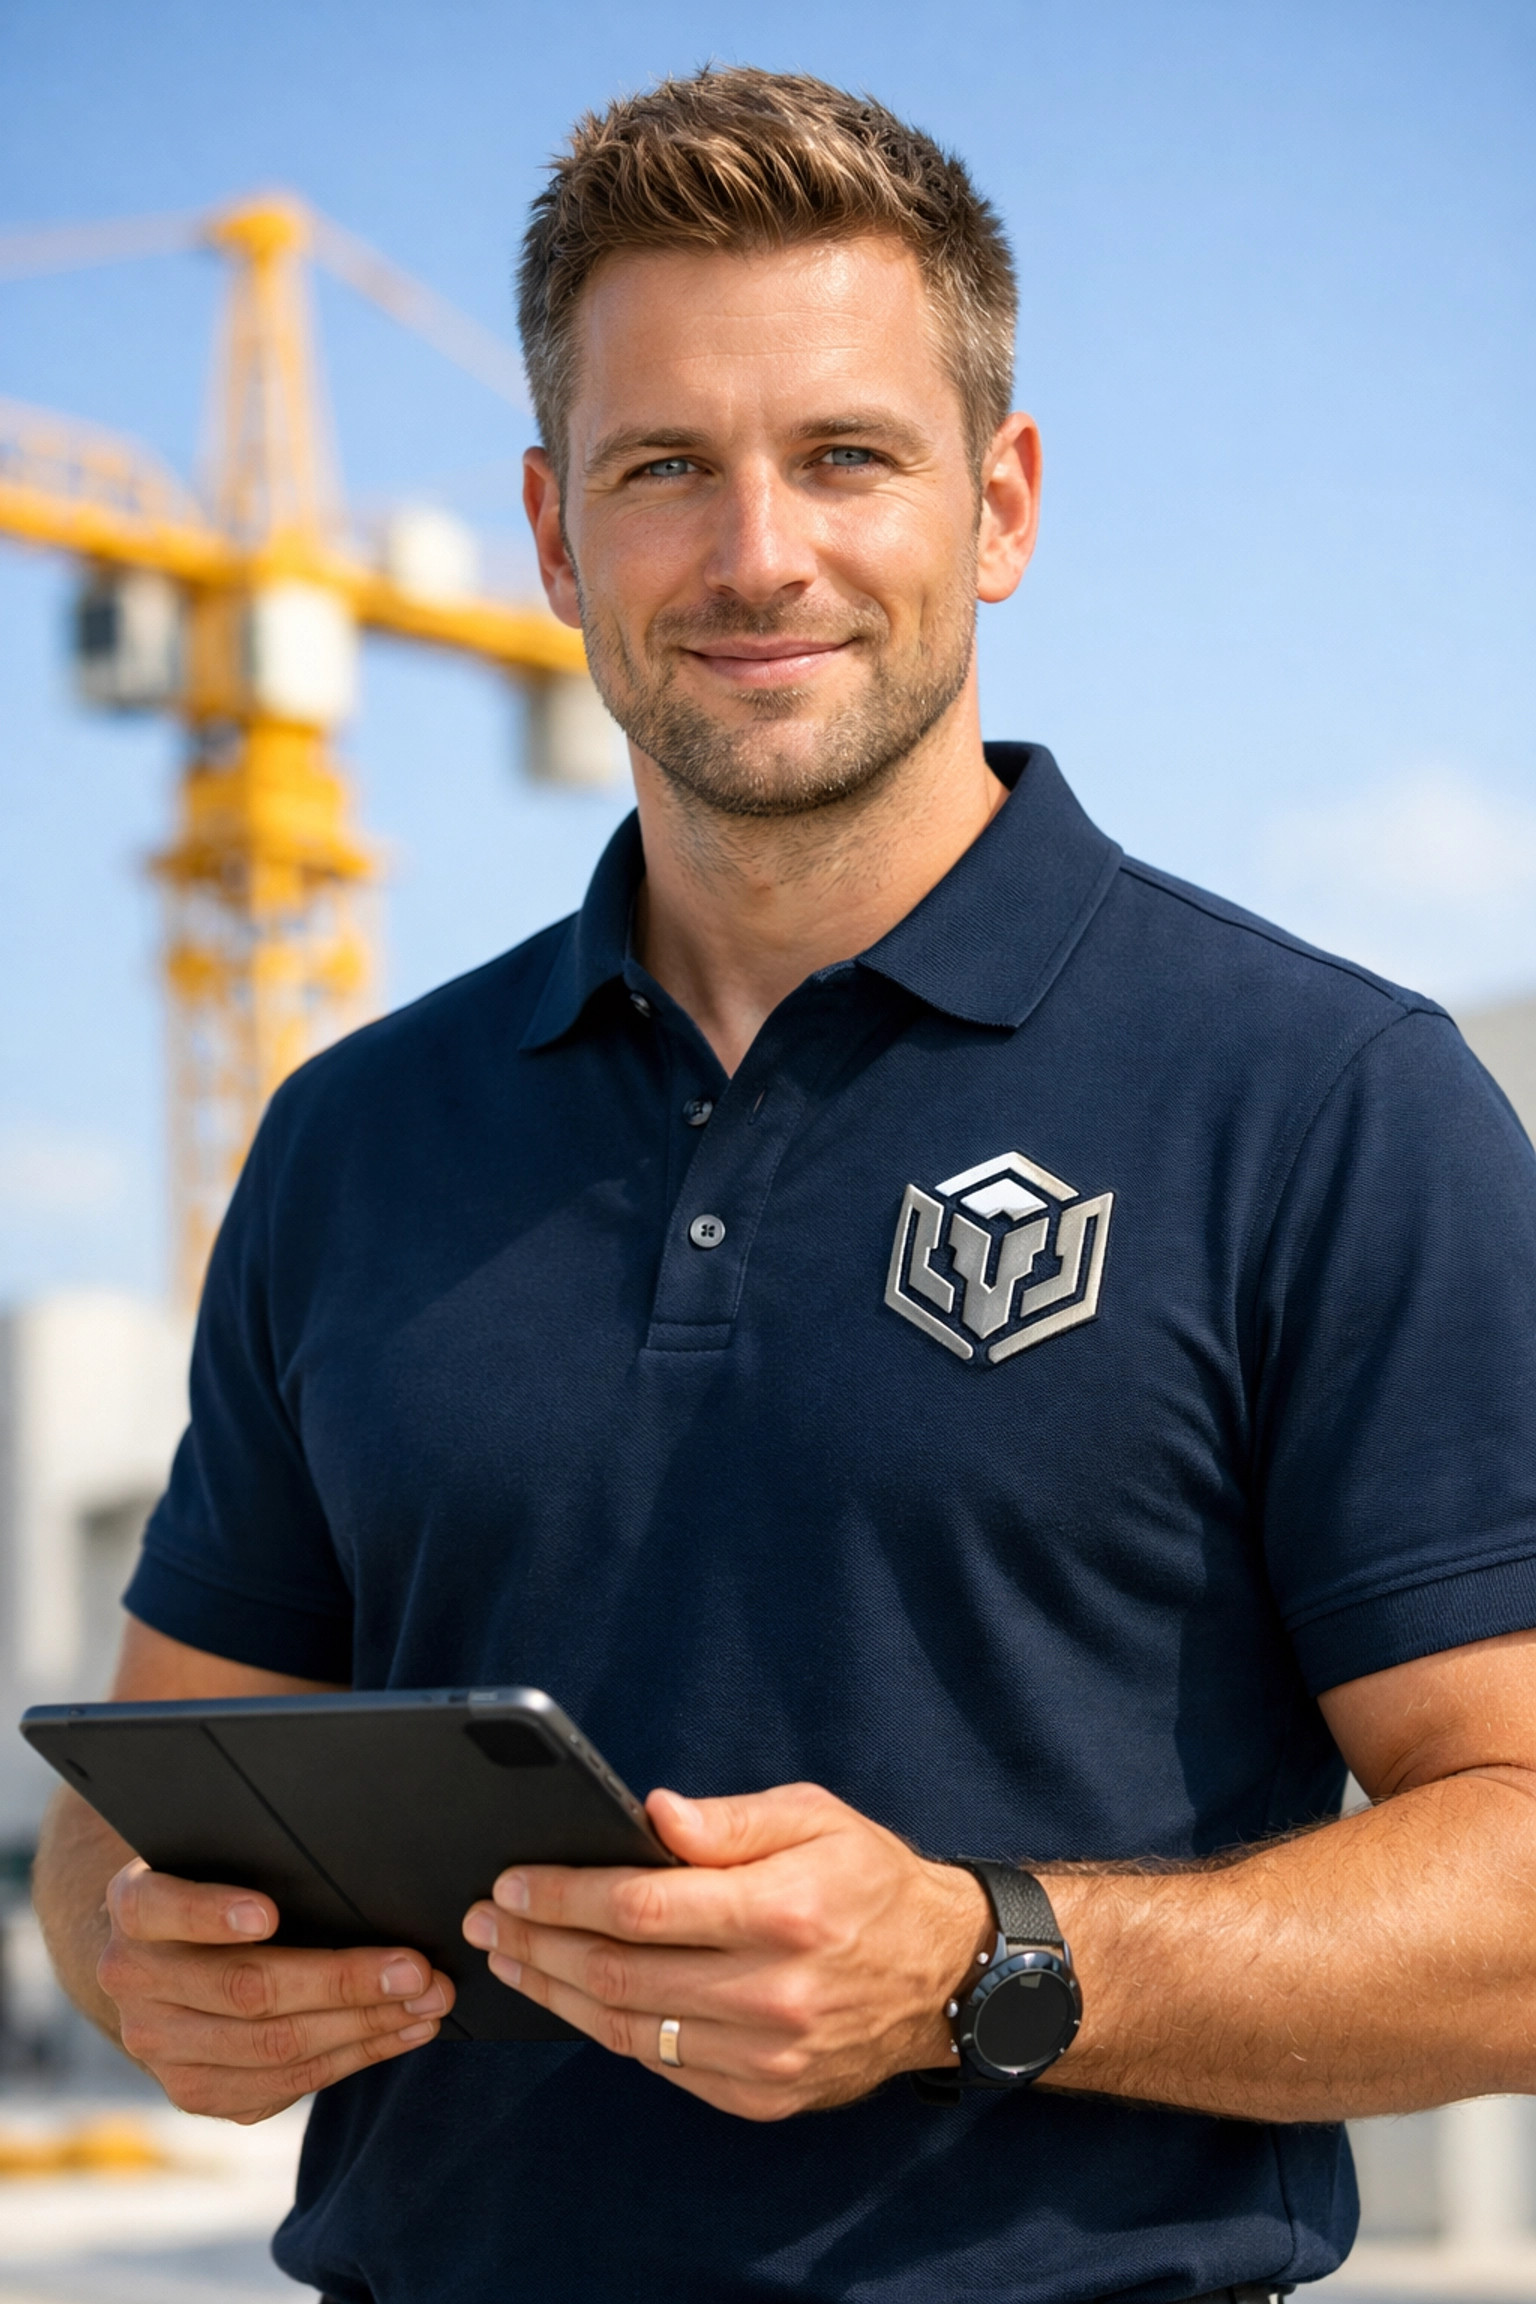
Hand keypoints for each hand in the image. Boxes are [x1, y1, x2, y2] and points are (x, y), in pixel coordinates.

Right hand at [98, 1859, 455, 2122]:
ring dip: (364, 2026)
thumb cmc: (215, 1885)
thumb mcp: (217, 1858)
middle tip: (417, 1970)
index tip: (267, 1914)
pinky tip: (402, 2032)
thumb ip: (261, 1861)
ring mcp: (157, 2046)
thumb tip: (362, 1872)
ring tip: (427, 2003)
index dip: (212, 1914)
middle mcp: (133, 1980)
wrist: (155, 1958)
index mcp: (133, 1907)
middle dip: (343, 1981)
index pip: (162, 1908)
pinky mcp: (194, 2091)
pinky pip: (284, 2082)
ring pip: (273, 2046)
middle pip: (244, 1989)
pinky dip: (355, 2056)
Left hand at [461, 1783, 990, 2119]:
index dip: (564, 1893)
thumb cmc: (869, 1879)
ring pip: (628, 2028)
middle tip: (485, 1917)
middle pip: (619, 1972)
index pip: (642, 1906)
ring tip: (509, 1957)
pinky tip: (570, 1998)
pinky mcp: (762, 2096)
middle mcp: (774, 1993)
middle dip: (537, 1941)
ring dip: (553, 1993)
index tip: (512, 1880)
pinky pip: (661, 2066)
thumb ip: (729, 1819)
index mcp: (783, 1911)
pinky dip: (605, 2030)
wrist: (945, 1976)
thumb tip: (649, 1812)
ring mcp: (767, 2057)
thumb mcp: (814, 1816)